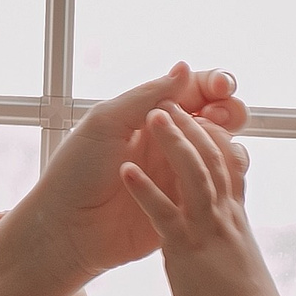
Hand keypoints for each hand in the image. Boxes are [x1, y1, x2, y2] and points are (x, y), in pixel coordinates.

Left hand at [17, 64, 249, 283]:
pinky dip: (216, 177)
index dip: (216, 85)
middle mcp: (170, 143)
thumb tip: (185, 68)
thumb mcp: (106, 124)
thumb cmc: (75, 172)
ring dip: (223, 143)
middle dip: (230, 111)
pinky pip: (214, 190)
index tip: (221, 87)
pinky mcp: (184, 209)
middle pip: (220, 119)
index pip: (197, 91)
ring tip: (202, 143)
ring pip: (223, 153)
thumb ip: (146, 97)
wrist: (65, 227)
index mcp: (151, 117)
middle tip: (218, 116)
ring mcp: (179, 176)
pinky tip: (198, 175)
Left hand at [121, 107, 285, 295]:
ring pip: (192, 173)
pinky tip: (127, 171)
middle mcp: (223, 214)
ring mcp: (205, 227)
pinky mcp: (185, 247)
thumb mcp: (238, 254)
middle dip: (193, 126)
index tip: (201, 116)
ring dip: (172, 143)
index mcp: (233, 215)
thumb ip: (231, 225)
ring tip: (153, 118)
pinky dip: (146, 189)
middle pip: (212, 157)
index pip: (228, 164)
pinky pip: (164, 211)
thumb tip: (228, 211)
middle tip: (172, 102)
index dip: (214, 137)